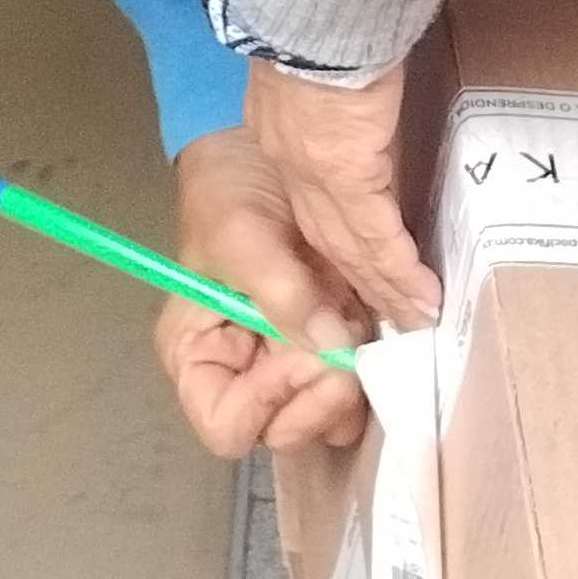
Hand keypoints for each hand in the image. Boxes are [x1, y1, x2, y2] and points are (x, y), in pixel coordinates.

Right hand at [159, 126, 370, 457]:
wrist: (269, 146)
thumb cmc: (232, 188)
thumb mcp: (240, 233)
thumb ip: (279, 294)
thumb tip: (331, 348)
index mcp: (200, 357)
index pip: (227, 427)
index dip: (266, 405)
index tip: (299, 357)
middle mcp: (246, 371)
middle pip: (285, 431)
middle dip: (320, 398)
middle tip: (346, 349)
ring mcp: (292, 359)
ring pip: (329, 414)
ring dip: (354, 382)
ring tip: (357, 322)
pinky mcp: (333, 338)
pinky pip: (362, 378)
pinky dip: (376, 359)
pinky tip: (375, 316)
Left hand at [245, 58, 440, 334]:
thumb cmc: (326, 10)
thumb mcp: (322, 53)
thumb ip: (338, 84)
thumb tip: (366, 96)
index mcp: (281, 127)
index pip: (310, 198)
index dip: (336, 236)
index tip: (361, 267)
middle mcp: (288, 158)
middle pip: (325, 233)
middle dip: (359, 277)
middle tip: (394, 311)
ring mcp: (313, 168)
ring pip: (348, 244)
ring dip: (384, 285)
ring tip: (416, 314)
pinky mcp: (345, 171)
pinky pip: (375, 236)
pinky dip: (398, 270)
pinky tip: (421, 295)